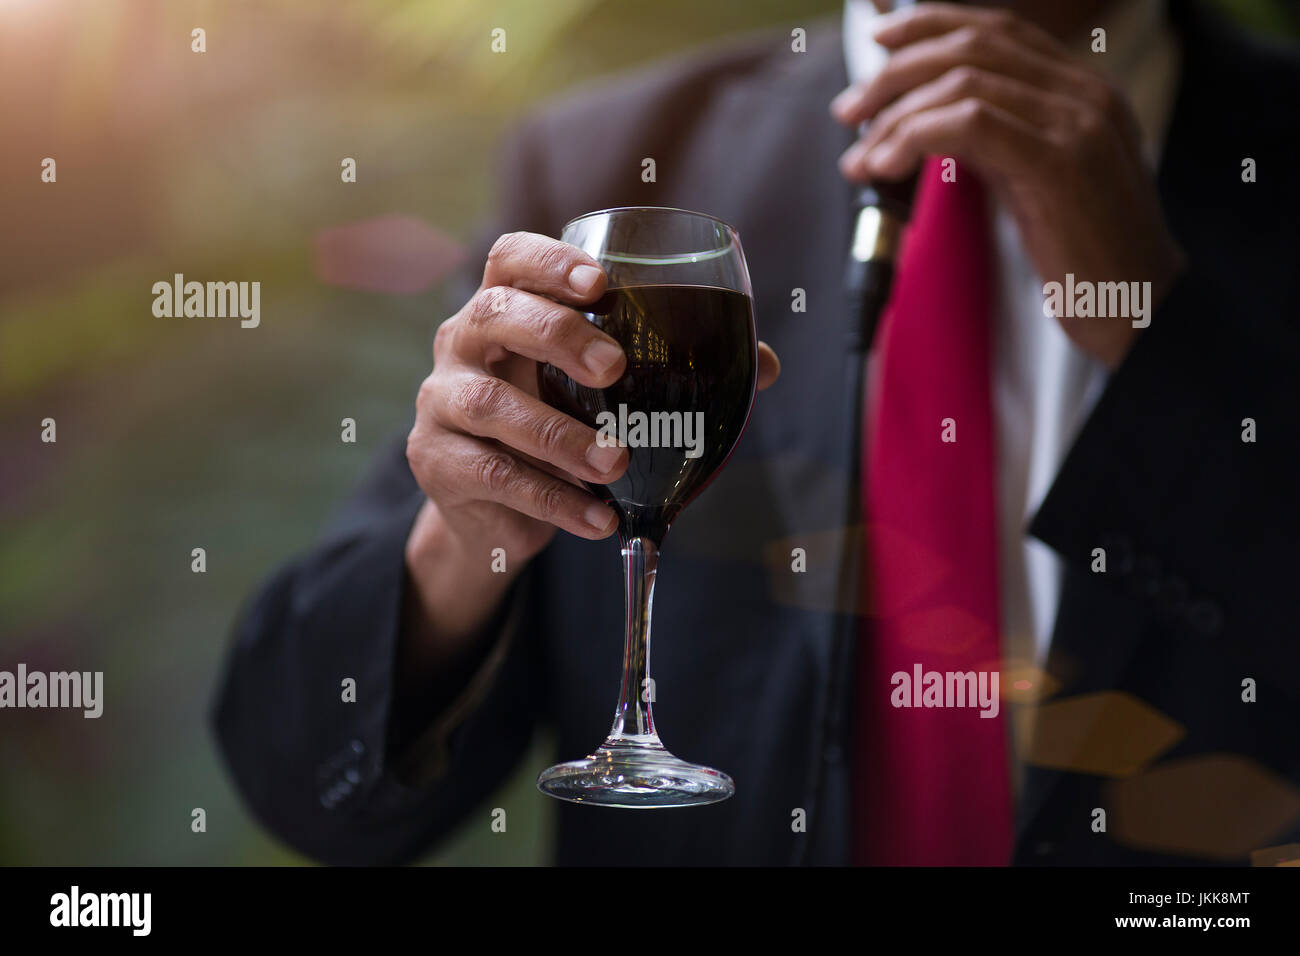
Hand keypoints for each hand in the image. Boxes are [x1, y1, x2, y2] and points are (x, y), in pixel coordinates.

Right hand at [404, 231, 779, 642]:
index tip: (601, 284)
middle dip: (557, 335)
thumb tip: (763, 366)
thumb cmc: (559, 427)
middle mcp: (462, 345)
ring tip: (615, 462)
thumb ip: (672, 373)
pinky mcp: (438, 464)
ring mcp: (440, 403)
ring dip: (558, 435)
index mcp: (505, 309)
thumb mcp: (602, 395)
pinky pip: (494, 476)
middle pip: (494, 316)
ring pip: (489, 405)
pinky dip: (552, 499)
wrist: (496, 511)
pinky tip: (598, 518)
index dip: (550, 261)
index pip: (511, 259)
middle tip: (615, 368)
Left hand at [832, 2, 1184, 368]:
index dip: (929, 25)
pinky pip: (969, 123)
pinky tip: (885, 168)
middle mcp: (1084, 92)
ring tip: (860, 158)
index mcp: (1081, 91)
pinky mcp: (1058, 163)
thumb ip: (995, 144)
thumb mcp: (1037, 183)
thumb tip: (923, 127)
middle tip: (849, 111)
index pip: (997, 29)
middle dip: (895, 72)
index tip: (878, 45)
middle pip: (971, 45)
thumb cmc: (1087, 260)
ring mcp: (1076, 122)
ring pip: (962, 81)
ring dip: (894, 115)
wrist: (1145, 310)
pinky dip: (914, 137)